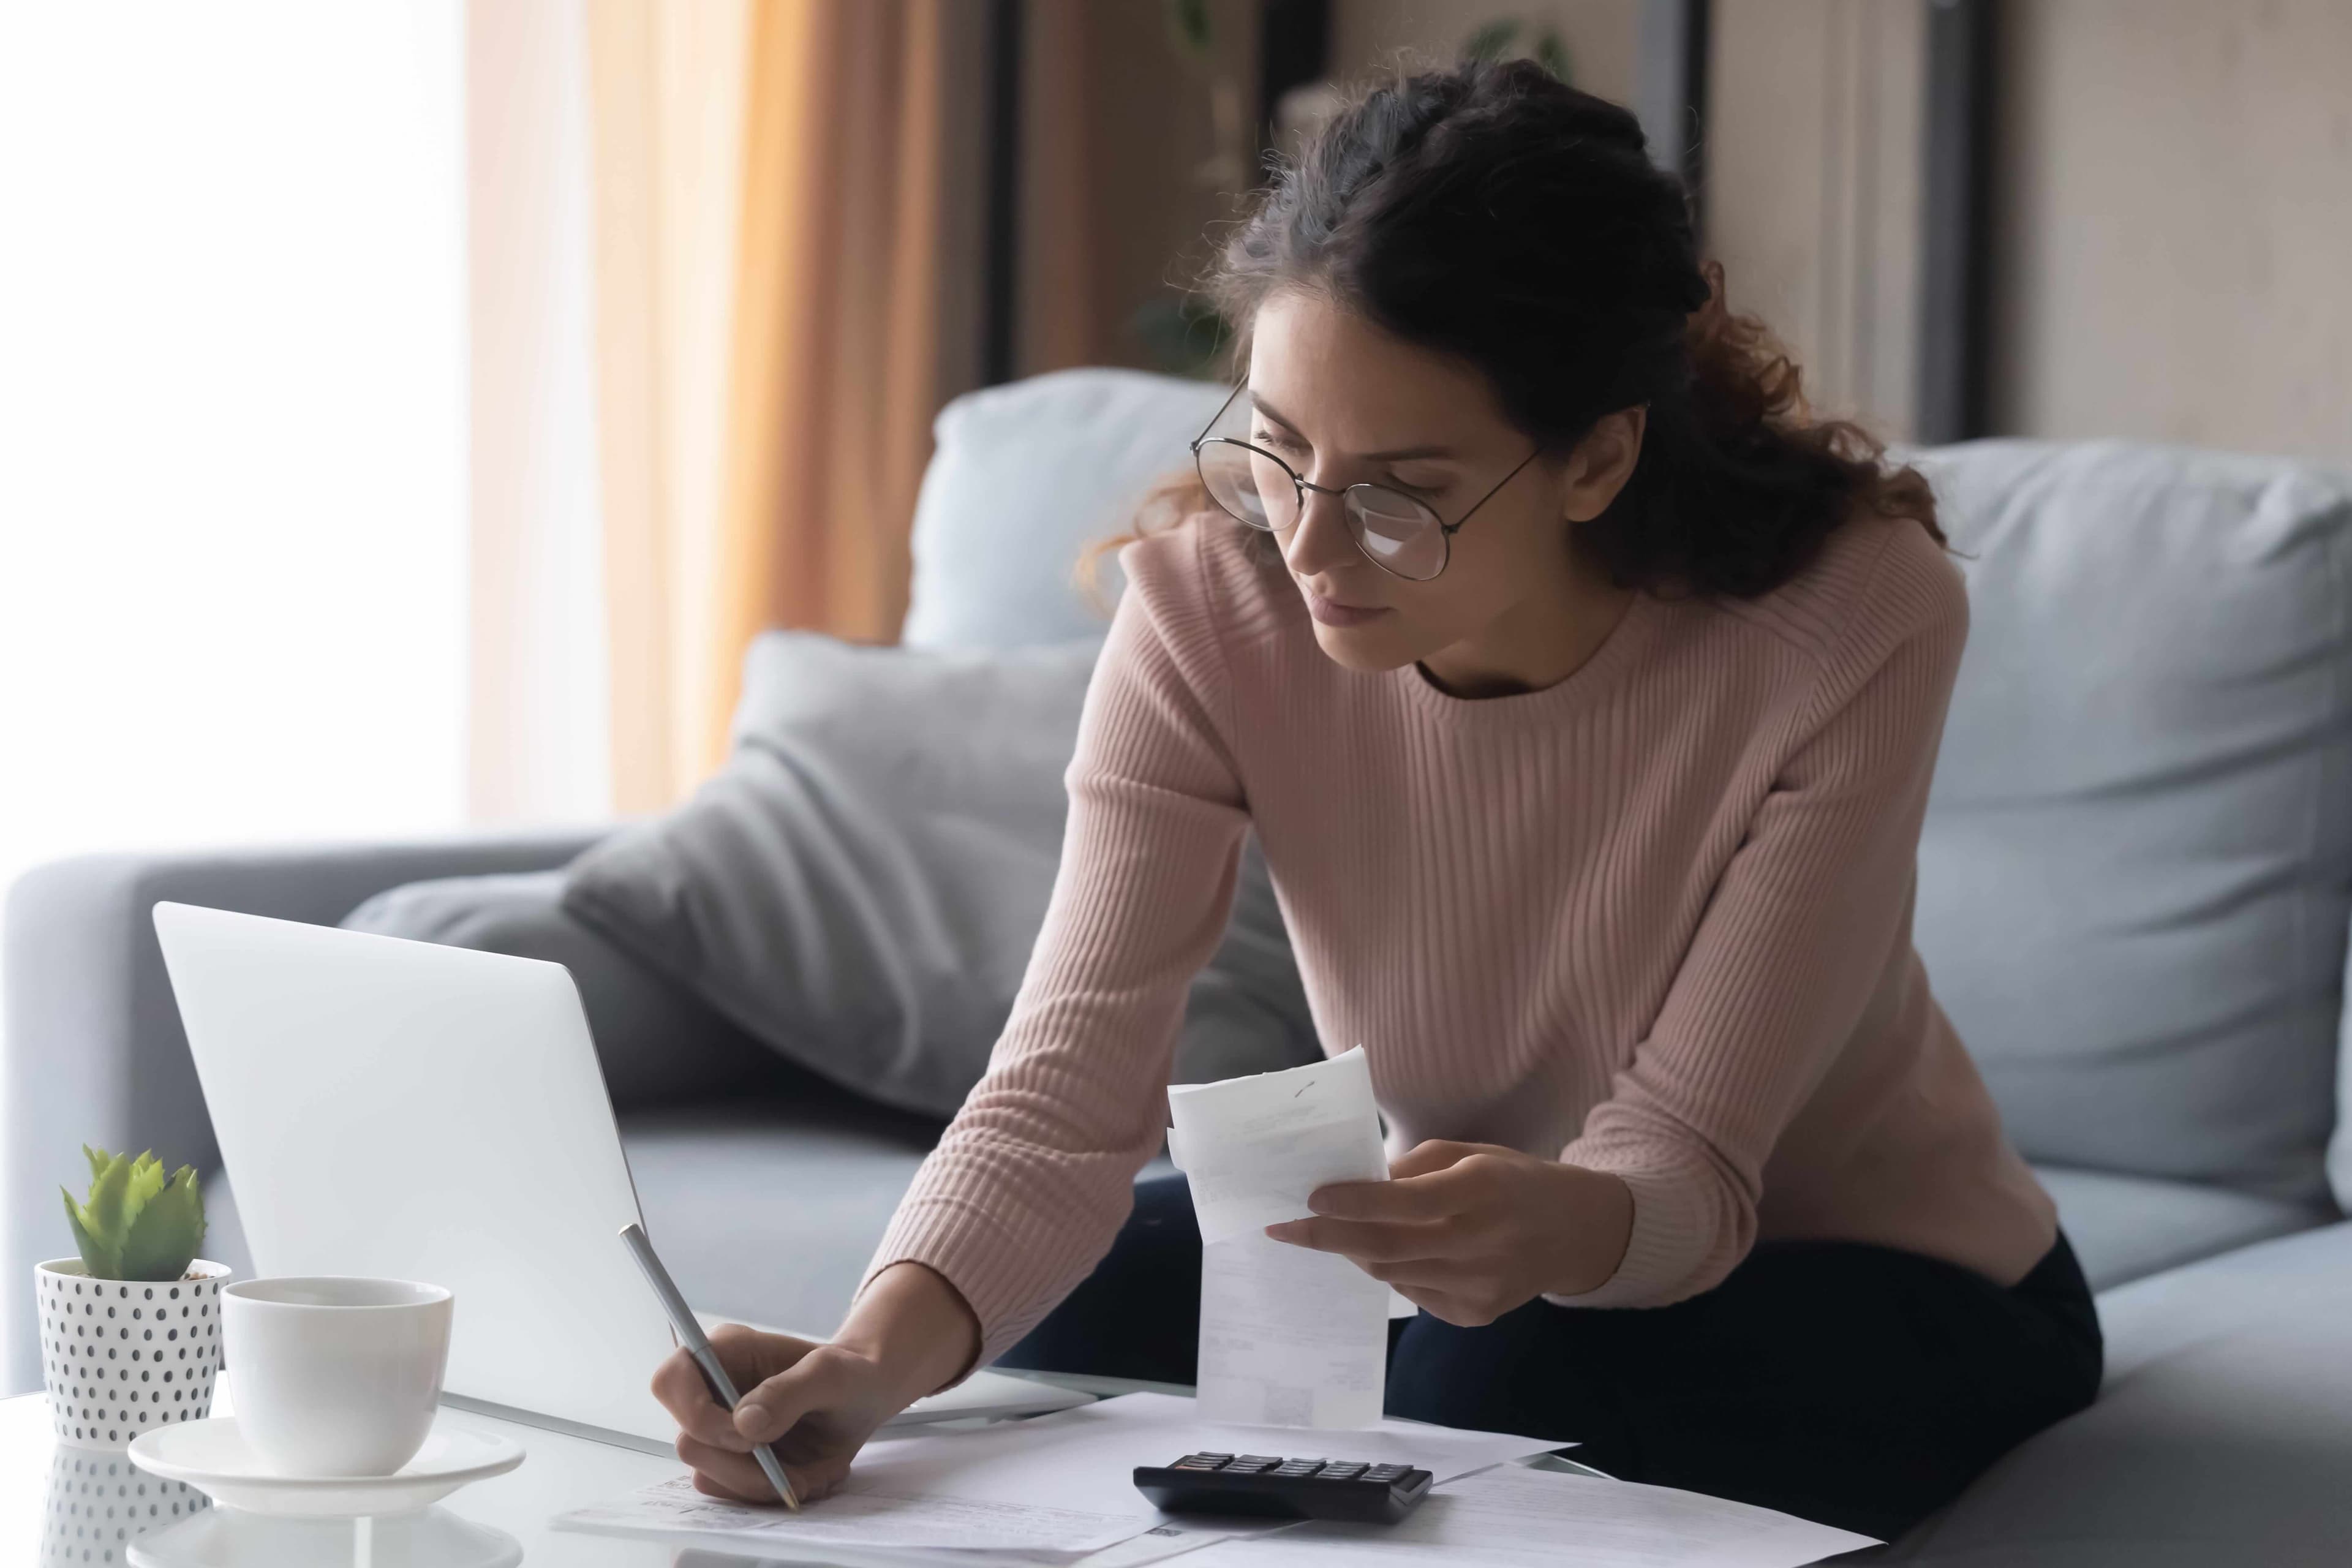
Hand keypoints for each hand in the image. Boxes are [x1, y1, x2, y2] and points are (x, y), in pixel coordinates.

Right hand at [651, 1261, 980, 1505]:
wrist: (865, 1396)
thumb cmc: (849, 1373)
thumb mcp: (832, 1374)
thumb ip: (790, 1392)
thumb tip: (744, 1423)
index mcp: (725, 1353)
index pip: (671, 1381)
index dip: (696, 1415)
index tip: (747, 1438)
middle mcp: (712, 1391)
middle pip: (690, 1442)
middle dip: (743, 1467)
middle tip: (793, 1472)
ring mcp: (719, 1428)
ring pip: (709, 1475)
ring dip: (762, 1485)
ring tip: (811, 1474)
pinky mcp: (732, 1459)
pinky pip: (732, 1491)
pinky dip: (770, 1493)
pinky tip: (806, 1476)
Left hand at [1263, 1140, 1633, 1325]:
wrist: (1575, 1232)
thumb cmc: (1511, 1181)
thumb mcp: (1469, 1153)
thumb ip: (1412, 1169)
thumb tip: (1352, 1184)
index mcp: (1483, 1189)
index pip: (1406, 1202)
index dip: (1354, 1203)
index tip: (1310, 1198)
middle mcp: (1484, 1242)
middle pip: (1388, 1248)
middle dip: (1328, 1239)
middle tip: (1284, 1229)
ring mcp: (1481, 1286)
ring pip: (1393, 1274)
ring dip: (1355, 1253)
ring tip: (1331, 1235)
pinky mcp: (1477, 1314)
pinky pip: (1414, 1294)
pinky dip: (1391, 1271)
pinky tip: (1388, 1252)